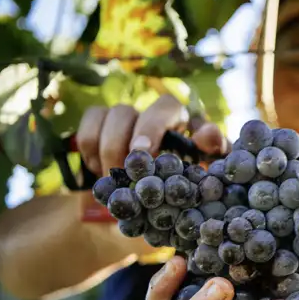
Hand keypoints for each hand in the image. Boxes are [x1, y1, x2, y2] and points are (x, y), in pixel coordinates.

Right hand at [76, 94, 228, 175]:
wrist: (164, 192)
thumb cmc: (193, 173)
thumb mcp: (209, 164)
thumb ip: (214, 149)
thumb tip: (208, 136)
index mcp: (177, 116)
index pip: (164, 107)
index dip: (151, 127)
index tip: (142, 152)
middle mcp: (147, 111)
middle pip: (124, 113)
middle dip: (119, 145)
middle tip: (123, 173)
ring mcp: (120, 118)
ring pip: (101, 119)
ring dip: (105, 151)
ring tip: (115, 177)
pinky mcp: (98, 128)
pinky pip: (85, 132)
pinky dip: (90, 153)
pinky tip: (104, 172)